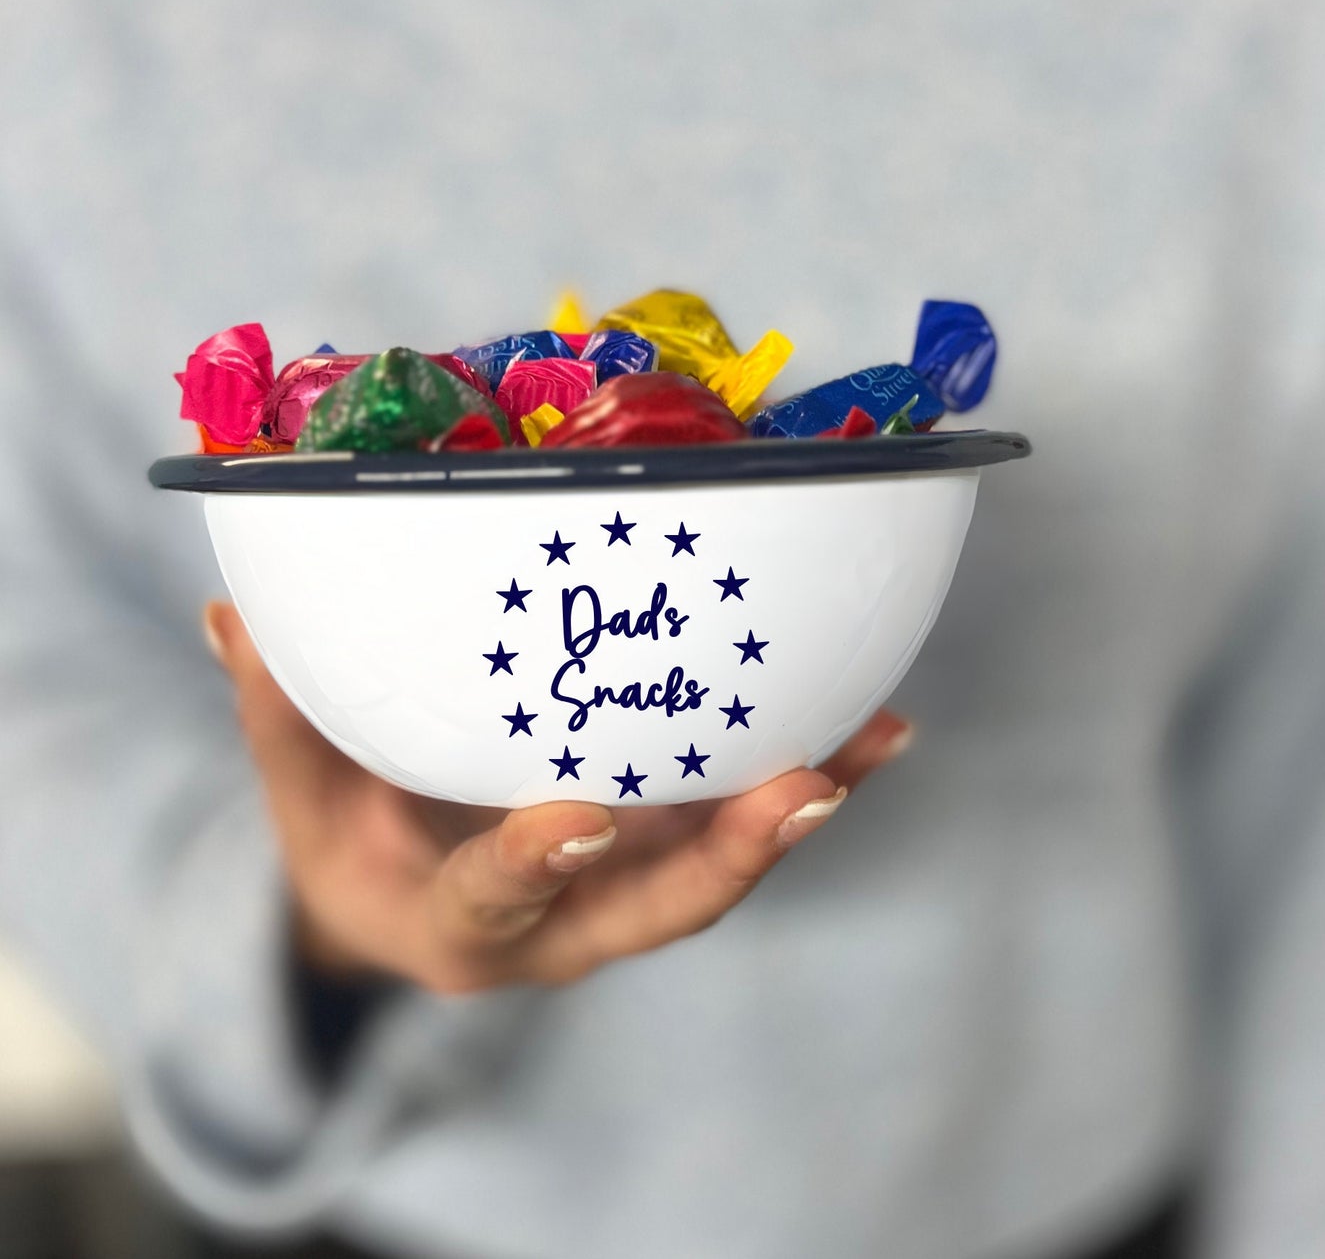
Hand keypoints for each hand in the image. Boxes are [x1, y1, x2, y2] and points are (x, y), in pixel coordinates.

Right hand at [204, 602, 912, 993]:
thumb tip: (231, 612)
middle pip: (657, 908)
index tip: (573, 814)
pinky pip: (742, 823)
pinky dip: (809, 779)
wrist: (414, 902)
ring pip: (724, 867)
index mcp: (461, 927)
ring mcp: (628, 893)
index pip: (497, 905)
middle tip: (805, 789)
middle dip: (733, 856)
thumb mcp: (304, 792)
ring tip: (877, 737)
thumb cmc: (350, 843)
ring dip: (803, 807)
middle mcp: (566, 927)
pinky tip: (873, 723)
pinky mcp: (668, 855)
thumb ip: (280, 711)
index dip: (533, 866)